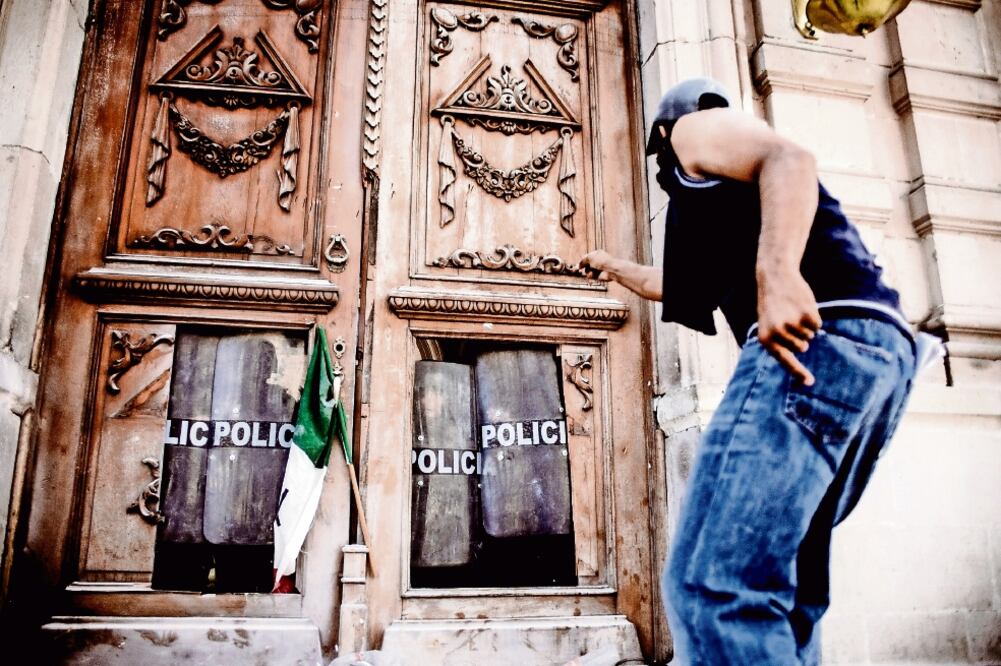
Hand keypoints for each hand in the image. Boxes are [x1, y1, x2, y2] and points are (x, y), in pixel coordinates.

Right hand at [579, 250, 615, 280]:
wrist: (611, 270)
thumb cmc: (603, 261)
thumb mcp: (590, 258)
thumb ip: (583, 260)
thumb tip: (579, 265)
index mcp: (596, 254)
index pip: (587, 257)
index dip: (582, 260)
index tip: (579, 264)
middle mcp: (597, 261)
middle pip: (586, 264)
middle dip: (583, 267)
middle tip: (580, 268)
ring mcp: (597, 269)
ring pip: (587, 271)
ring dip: (588, 271)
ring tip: (592, 270)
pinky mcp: (598, 276)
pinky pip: (590, 276)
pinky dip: (591, 275)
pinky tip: (594, 274)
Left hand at [756, 269, 821, 385]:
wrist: (775, 277)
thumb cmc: (772, 304)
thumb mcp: (768, 324)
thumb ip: (780, 340)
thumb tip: (802, 350)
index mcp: (766, 339)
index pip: (785, 361)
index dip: (798, 373)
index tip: (810, 383)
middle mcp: (778, 334)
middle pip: (802, 347)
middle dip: (800, 336)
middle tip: (788, 318)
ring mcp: (793, 324)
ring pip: (810, 336)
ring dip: (806, 325)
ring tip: (792, 310)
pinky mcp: (807, 315)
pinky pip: (818, 326)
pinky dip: (814, 317)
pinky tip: (802, 306)